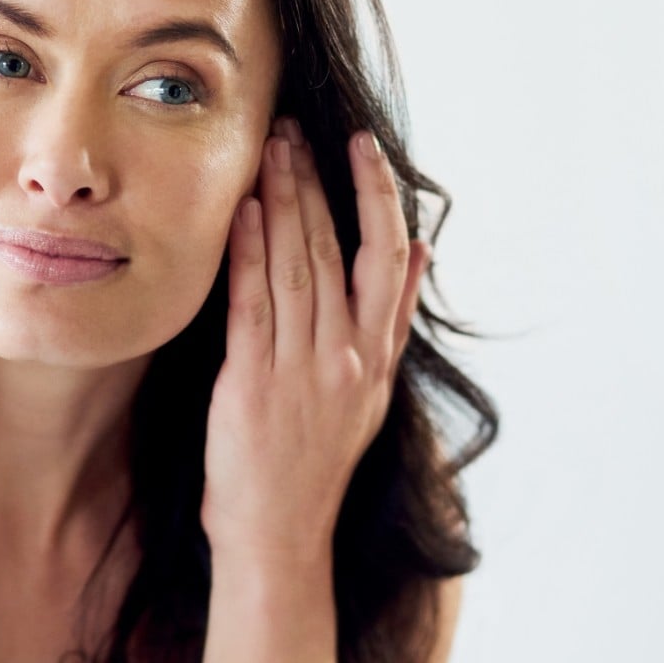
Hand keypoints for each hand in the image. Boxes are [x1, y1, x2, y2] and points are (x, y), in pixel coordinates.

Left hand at [200, 117, 428, 562]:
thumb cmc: (317, 459)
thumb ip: (393, 318)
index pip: (388, 257)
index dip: (377, 196)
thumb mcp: (372, 390)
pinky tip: (240, 213)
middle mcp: (346, 357)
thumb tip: (423, 250)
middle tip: (295, 129)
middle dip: (313, 182)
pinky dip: (247, 254)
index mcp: (376, 355)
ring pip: (295, 266)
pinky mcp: (252, 384)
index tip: (362, 147)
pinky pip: (253, 305)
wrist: (279, 533)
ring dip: (280, 203)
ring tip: (268, 151)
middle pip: (334, 249)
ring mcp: (301, 370)